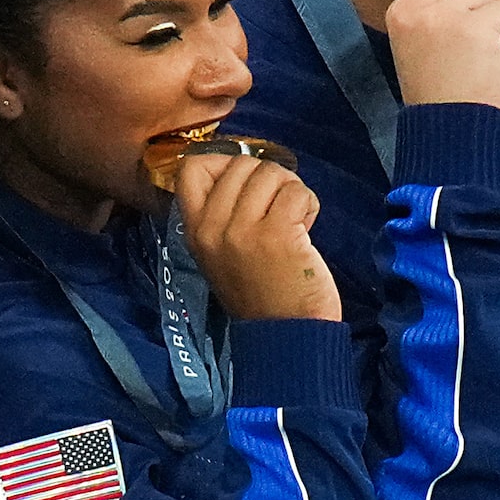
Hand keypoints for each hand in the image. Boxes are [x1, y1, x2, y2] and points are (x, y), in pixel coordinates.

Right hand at [176, 154, 340, 323]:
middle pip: (239, 164)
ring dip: (291, 190)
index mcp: (195, 231)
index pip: (190, 168)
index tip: (247, 183)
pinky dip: (308, 203)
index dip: (224, 162)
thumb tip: (246, 170)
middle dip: (268, 177)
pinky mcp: (276, 234)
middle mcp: (212, 227)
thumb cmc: (261, 296)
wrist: (286, 337)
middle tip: (280, 207)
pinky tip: (307, 228)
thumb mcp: (223, 255)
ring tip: (294, 219)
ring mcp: (242, 230)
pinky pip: (295, 192)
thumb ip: (223, 216)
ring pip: (270, 172)